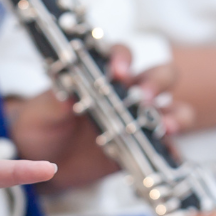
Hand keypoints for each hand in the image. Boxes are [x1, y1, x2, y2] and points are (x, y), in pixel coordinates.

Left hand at [7, 45, 191, 191]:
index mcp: (102, 74)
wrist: (40, 160)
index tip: (118, 72)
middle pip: (159, 76)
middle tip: (146, 99)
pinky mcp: (140, 148)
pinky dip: (173, 150)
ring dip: (176, 114)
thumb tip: (67, 89)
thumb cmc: (40, 125)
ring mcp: (137, 121)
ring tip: (168, 127)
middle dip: (158, 83)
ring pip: (172, 108)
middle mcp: (125, 94)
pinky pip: (165, 148)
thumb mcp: (42, 110)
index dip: (124, 58)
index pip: (122, 55)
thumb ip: (55, 99)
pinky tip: (171, 156)